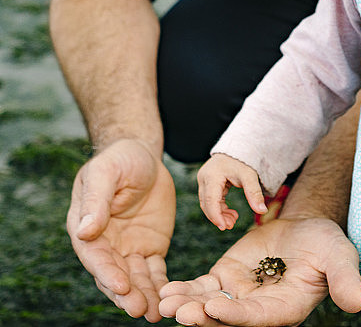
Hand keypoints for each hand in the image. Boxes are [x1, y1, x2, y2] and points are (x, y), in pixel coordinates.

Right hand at [66, 139, 175, 321]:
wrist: (144, 155)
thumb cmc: (120, 160)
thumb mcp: (107, 174)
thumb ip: (96, 202)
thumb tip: (83, 231)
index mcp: (86, 228)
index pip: (96, 256)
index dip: (107, 273)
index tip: (121, 287)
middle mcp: (106, 244)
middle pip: (115, 275)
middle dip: (127, 294)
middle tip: (140, 311)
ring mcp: (128, 248)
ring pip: (135, 278)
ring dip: (145, 296)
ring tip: (156, 314)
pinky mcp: (151, 247)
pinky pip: (155, 270)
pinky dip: (161, 285)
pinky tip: (171, 297)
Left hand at [159, 217, 360, 325]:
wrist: (308, 227)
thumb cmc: (327, 244)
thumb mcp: (339, 257)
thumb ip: (345, 279)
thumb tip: (357, 303)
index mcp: (285, 310)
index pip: (256, 317)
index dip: (235, 315)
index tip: (215, 308)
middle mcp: (258, 310)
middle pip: (226, 318)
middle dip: (202, 316)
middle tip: (179, 312)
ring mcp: (239, 295)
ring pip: (208, 305)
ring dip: (187, 305)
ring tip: (165, 302)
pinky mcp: (225, 278)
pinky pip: (202, 289)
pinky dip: (185, 291)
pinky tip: (166, 290)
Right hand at [197, 153, 267, 229]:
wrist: (238, 149)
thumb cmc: (243, 160)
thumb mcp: (250, 176)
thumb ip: (254, 193)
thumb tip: (262, 211)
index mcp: (212, 175)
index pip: (210, 200)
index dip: (216, 215)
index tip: (224, 227)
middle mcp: (204, 177)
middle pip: (206, 203)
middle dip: (217, 217)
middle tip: (231, 226)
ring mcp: (204, 180)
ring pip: (207, 203)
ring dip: (218, 214)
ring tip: (233, 221)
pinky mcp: (207, 183)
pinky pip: (210, 199)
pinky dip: (219, 208)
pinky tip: (230, 214)